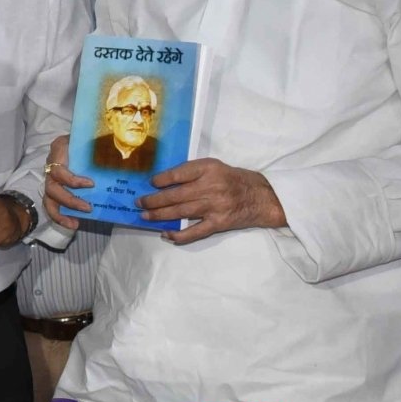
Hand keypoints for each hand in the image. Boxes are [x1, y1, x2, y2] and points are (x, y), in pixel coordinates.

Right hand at [43, 135, 94, 229]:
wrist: (82, 137)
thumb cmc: (87, 137)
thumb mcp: (90, 135)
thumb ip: (98, 140)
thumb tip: (119, 148)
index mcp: (59, 150)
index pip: (58, 169)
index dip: (71, 180)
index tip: (91, 184)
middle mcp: (51, 165)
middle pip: (52, 187)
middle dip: (69, 200)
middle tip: (88, 208)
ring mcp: (51, 178)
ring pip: (49, 198)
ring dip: (61, 212)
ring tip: (75, 223)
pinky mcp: (55, 188)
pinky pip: (52, 204)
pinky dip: (60, 216)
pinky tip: (74, 223)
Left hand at [142, 158, 285, 242]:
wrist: (261, 197)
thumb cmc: (233, 179)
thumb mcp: (214, 166)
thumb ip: (192, 171)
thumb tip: (163, 181)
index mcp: (208, 169)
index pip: (179, 174)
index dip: (162, 179)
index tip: (150, 183)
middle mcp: (211, 186)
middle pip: (176, 195)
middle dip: (153, 200)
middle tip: (139, 203)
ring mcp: (214, 206)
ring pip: (181, 212)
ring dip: (160, 215)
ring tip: (144, 216)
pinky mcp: (219, 223)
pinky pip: (195, 231)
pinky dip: (179, 235)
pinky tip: (166, 234)